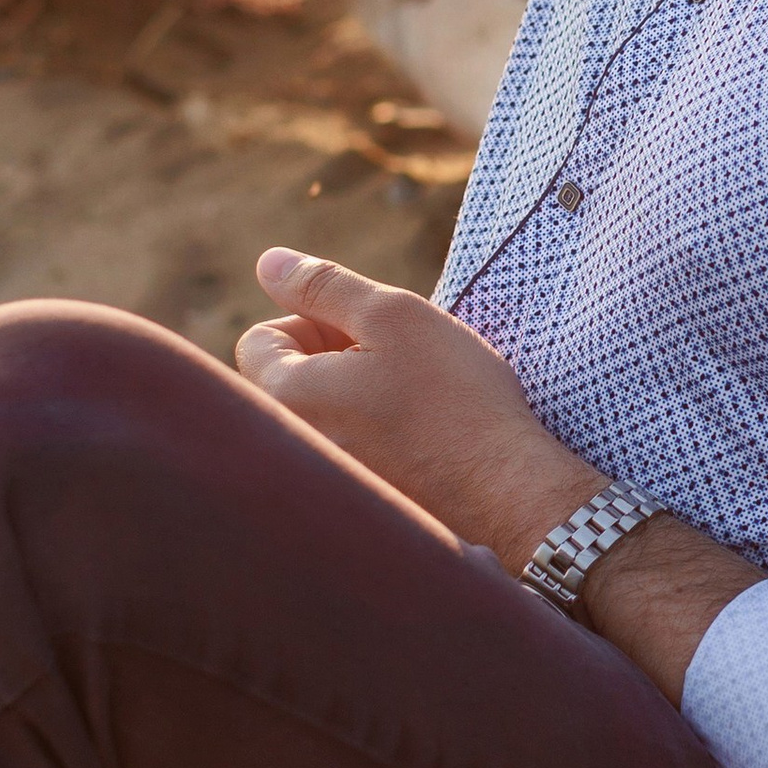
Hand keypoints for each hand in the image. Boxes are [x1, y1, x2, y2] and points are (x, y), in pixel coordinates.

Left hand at [235, 248, 590, 564]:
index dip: (313, 320)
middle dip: (331, 356)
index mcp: (287, 398)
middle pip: (285, 378)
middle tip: (396, 361)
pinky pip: (345, 452)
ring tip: (412, 400)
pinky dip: (373, 436)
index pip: (259, 338)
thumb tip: (268, 262)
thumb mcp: (394, 316)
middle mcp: (291, 448)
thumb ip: (323, 285)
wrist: (507, 490)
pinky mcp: (355, 504)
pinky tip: (418, 438)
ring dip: (355, 394)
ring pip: (319, 414)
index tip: (369, 334)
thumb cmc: (454, 397)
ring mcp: (323, 482)